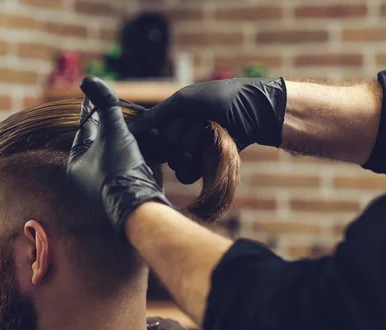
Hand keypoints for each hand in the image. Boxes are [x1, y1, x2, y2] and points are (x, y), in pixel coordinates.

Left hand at [67, 76, 170, 234]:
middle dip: (115, 123)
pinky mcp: (124, 188)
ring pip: (117, 151)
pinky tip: (149, 143)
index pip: (85, 127)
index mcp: (76, 161)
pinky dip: (137, 152)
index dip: (93, 108)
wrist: (139, 204)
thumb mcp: (113, 131)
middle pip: (103, 139)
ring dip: (129, 138)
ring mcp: (106, 183)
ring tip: (139, 123)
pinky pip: (128, 163)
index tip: (96, 93)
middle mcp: (88, 174)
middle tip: (120, 106)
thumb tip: (89, 79)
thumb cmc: (119, 168)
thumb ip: (105, 105)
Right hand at [128, 77, 286, 183]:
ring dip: (190, 151)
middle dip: (179, 138)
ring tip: (206, 137)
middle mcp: (180, 134)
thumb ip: (157, 115)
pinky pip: (189, 175)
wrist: (256, 113)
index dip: (153, 136)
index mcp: (172, 117)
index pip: (150, 134)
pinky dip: (194, 168)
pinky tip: (205, 156)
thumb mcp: (185, 101)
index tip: (162, 131)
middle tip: (197, 123)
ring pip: (175, 163)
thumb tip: (130, 130)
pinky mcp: (206, 164)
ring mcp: (193, 150)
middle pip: (163, 150)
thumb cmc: (221, 99)